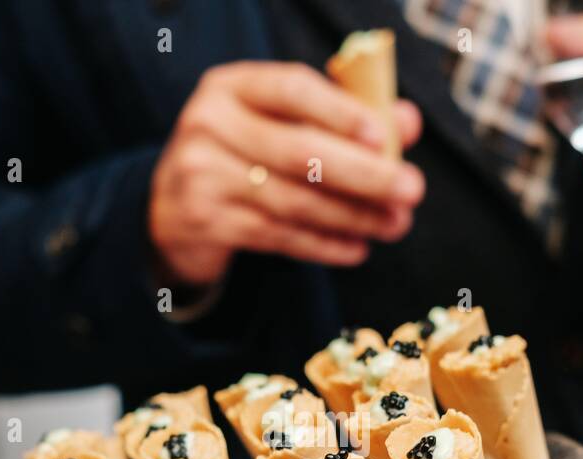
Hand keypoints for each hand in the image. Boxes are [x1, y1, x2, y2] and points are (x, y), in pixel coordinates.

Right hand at [148, 61, 425, 285]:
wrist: (171, 209)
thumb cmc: (242, 156)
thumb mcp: (281, 125)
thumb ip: (343, 119)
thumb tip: (408, 123)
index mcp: (232, 86)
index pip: (291, 90)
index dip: (341, 112)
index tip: (384, 136)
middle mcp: (209, 124)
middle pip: (298, 151)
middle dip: (364, 173)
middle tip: (412, 189)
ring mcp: (202, 175)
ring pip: (292, 200)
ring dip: (352, 216)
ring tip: (394, 225)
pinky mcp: (206, 222)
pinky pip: (278, 235)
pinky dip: (323, 245)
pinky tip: (357, 248)